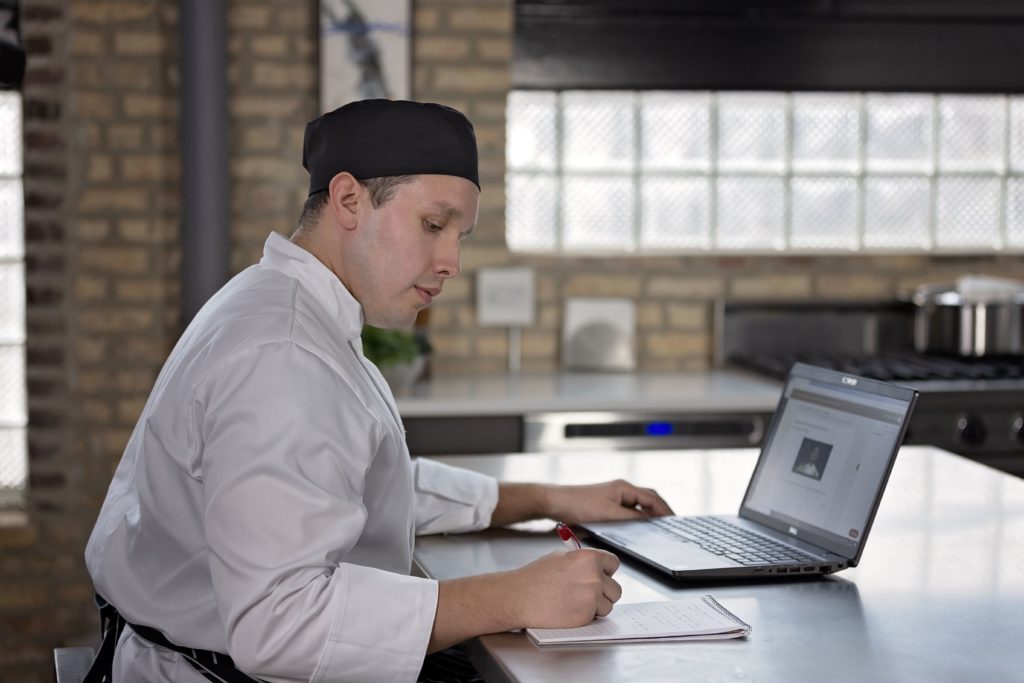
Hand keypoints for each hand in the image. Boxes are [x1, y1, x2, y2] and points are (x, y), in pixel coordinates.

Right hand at [506, 549, 621, 627]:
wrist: (519, 597)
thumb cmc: (536, 576)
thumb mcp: (560, 557)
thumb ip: (582, 561)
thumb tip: (598, 567)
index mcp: (588, 558)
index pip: (613, 563)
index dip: (607, 570)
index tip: (602, 575)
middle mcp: (594, 577)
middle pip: (615, 589)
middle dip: (605, 592)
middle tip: (589, 593)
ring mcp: (591, 598)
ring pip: (608, 606)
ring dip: (596, 606)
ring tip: (575, 602)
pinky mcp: (585, 616)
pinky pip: (595, 617)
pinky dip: (586, 616)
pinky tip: (569, 609)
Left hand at [546, 479, 673, 524]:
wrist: (556, 503)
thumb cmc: (578, 505)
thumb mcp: (609, 515)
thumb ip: (630, 517)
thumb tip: (647, 520)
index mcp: (624, 488)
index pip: (652, 498)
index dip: (665, 510)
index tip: (675, 521)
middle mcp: (621, 489)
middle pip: (648, 498)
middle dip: (661, 510)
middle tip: (671, 523)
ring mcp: (614, 496)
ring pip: (638, 504)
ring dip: (649, 513)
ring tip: (659, 526)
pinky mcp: (607, 503)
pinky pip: (629, 509)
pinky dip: (638, 516)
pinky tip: (638, 527)